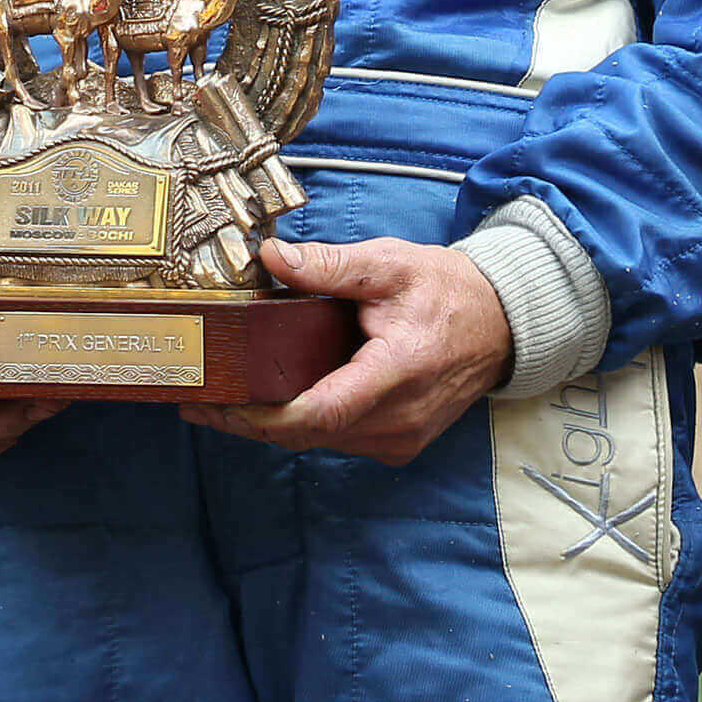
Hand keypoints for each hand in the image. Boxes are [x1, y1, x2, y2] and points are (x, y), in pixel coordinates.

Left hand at [182, 235, 509, 465]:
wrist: (501, 323)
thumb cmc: (448, 291)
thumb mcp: (390, 264)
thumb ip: (330, 265)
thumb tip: (274, 257)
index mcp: (397, 373)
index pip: (320, 411)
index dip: (262, 415)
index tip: (218, 403)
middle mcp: (399, 419)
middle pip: (308, 434)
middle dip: (249, 422)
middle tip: (200, 400)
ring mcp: (400, 439)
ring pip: (320, 442)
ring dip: (271, 427)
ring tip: (223, 402)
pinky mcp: (399, 444)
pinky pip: (339, 441)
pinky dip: (302, 426)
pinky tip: (270, 405)